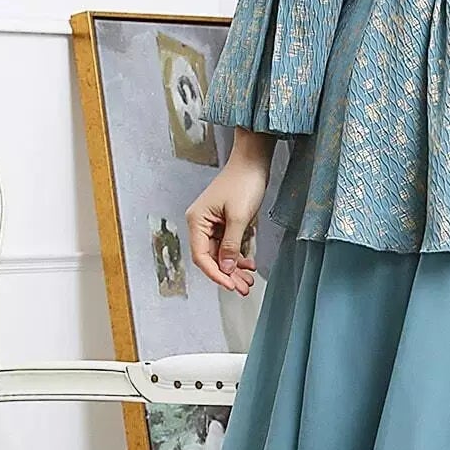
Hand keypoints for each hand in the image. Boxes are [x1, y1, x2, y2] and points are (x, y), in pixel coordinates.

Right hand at [186, 153, 267, 294]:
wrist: (253, 161)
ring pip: (221, 254)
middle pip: (211, 258)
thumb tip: (226, 269)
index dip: (216, 274)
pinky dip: (238, 256)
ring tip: (249, 281)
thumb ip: (232, 245)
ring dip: (235, 268)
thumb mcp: (240, 217)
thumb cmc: (244, 183)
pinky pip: (229, 245)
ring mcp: (213, 224)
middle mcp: (201, 224)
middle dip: (228, 275)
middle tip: (243, 289)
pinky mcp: (225, 222)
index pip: (201, 256)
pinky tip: (249, 265)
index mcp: (197, 221)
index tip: (230, 285)